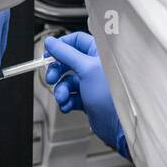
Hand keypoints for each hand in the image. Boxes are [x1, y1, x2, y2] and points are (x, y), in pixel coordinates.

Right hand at [44, 32, 128, 159]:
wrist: (118, 125)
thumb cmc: (111, 96)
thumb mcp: (86, 68)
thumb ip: (66, 53)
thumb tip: (50, 42)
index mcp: (99, 54)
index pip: (76, 41)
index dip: (60, 46)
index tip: (48, 54)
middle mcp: (95, 66)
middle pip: (67, 61)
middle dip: (56, 71)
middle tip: (51, 78)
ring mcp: (91, 83)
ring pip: (67, 80)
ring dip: (60, 90)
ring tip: (62, 98)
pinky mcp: (88, 98)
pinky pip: (70, 95)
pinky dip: (66, 101)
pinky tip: (68, 106)